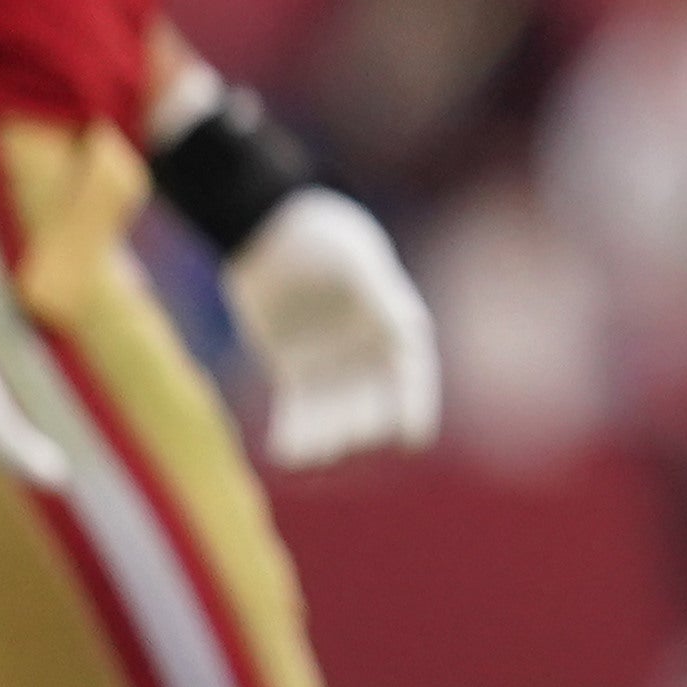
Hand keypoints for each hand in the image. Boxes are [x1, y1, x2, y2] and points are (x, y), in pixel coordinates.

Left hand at [228, 188, 443, 466]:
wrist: (270, 232)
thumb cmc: (322, 238)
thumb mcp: (355, 262)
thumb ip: (378, 296)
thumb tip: (407, 328)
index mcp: (395, 326)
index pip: (413, 376)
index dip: (415, 407)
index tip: (413, 439)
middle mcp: (368, 353)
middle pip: (374, 403)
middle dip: (364, 425)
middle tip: (351, 438)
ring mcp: (332, 365)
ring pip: (334, 414)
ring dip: (325, 437)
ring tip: (310, 455)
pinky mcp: (293, 372)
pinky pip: (297, 411)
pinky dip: (293, 433)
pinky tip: (286, 452)